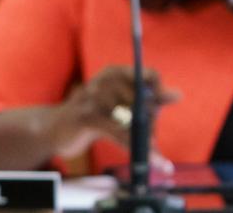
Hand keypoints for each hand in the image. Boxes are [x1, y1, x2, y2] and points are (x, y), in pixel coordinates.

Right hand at [47, 65, 180, 158]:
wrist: (53, 130)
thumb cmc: (92, 116)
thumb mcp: (122, 105)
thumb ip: (149, 100)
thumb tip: (179, 93)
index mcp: (114, 73)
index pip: (149, 75)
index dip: (159, 93)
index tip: (161, 108)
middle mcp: (103, 80)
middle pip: (143, 101)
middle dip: (149, 122)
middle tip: (150, 138)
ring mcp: (92, 97)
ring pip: (133, 119)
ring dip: (143, 138)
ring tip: (148, 150)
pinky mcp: (85, 118)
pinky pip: (119, 133)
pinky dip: (137, 148)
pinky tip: (151, 160)